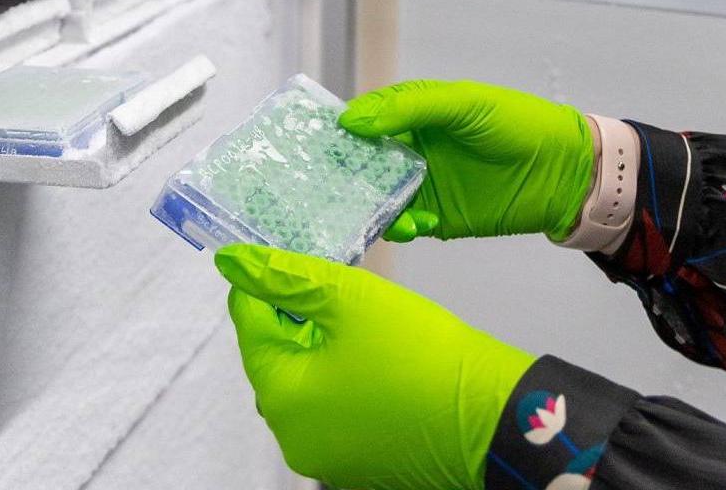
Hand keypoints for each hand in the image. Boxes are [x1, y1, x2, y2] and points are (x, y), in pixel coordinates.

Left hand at [216, 243, 534, 489]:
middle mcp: (292, 437)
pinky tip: (380, 364)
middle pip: (279, 362)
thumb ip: (288, 277)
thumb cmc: (422, 354)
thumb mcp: (352, 298)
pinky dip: (347, 387)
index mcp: (281, 395)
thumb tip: (234, 261)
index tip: (287, 259)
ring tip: (362, 325)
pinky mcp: (359, 466)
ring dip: (324, 355)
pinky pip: (338, 416)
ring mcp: (326, 458)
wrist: (491, 416)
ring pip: (309, 390)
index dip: (266, 286)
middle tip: (336, 290)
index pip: (251, 327)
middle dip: (299, 322)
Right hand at [339, 79, 596, 241]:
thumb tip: (352, 120)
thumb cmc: (519, 123)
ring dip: (367, 208)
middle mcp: (411, 150)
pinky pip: (404, 225)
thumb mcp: (464, 103)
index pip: (362, 122)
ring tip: (371, 212)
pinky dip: (400, 227)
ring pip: (376, 199)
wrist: (565, 171)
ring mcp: (423, 185)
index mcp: (413, 116)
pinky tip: (414, 223)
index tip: (305, 146)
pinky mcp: (438, 217)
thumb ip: (410, 108)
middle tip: (314, 191)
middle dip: (338, 178)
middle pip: (360, 165)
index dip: (336, 133)